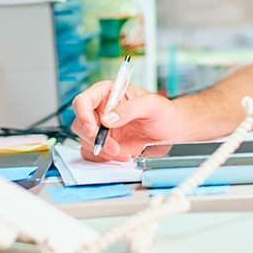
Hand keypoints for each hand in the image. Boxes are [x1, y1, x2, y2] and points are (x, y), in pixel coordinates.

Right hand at [70, 81, 184, 161]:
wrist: (172, 132)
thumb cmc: (163, 112)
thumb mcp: (151, 105)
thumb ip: (129, 109)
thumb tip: (108, 119)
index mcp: (108, 93)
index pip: (83, 100)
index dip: (83, 114)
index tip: (92, 128)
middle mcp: (101, 111)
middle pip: (80, 123)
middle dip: (94, 138)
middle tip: (113, 147)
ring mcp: (102, 130)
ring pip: (84, 141)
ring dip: (101, 151)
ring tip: (123, 153)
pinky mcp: (106, 146)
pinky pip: (93, 154)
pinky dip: (103, 159)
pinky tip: (122, 155)